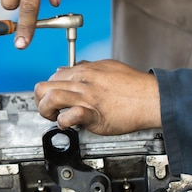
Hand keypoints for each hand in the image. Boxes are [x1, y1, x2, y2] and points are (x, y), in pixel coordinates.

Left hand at [34, 60, 161, 134]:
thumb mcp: (106, 66)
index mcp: (83, 70)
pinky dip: (64, 123)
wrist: (151, 98)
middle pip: (43, 87)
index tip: (54, 99)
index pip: (52, 77)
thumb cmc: (132, 85)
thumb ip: (86, 67)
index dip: (49, 90)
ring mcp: (86, 97)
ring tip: (55, 117)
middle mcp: (81, 82)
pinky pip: (69, 117)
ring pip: (50, 99)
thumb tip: (69, 68)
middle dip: (41, 101)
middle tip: (50, 110)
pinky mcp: (93, 114)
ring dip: (47, 112)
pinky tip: (69, 124)